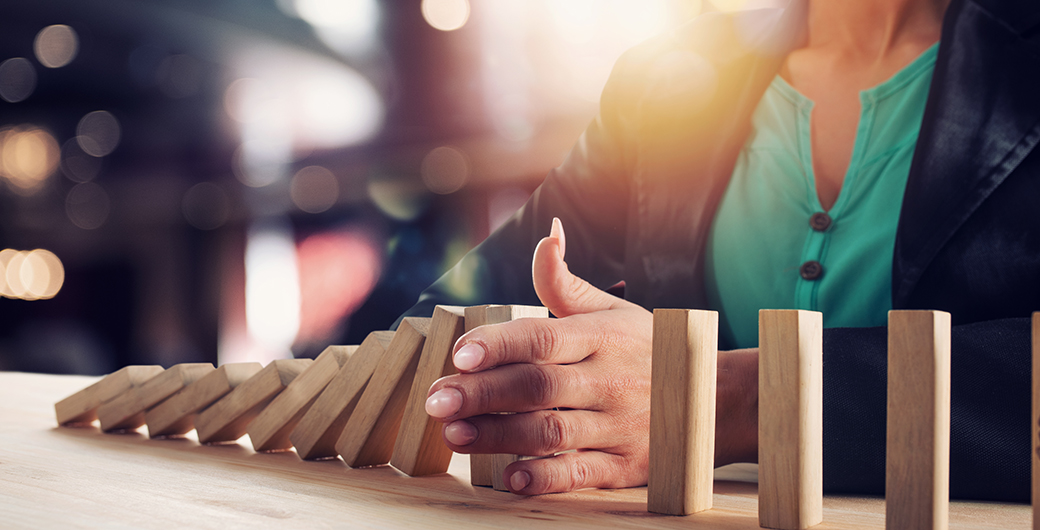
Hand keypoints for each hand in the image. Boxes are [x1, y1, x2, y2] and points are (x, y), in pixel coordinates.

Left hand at [424, 218, 758, 493]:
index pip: (544, 338)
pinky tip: (509, 476)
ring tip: (454, 434)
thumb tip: (547, 233)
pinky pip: (581, 474)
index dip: (499, 345)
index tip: (459, 354)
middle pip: (537, 387)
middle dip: (482, 394)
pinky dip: (544, 477)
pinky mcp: (625, 466)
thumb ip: (566, 282)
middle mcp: (611, 381)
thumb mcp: (613, 311)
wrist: (714, 399)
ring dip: (499, 436)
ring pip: (552, 432)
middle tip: (435, 400)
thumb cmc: (647, 349)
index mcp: (603, 337)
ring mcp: (620, 426)